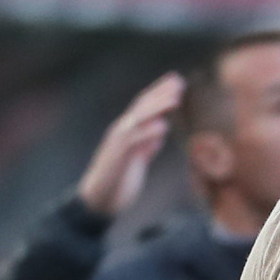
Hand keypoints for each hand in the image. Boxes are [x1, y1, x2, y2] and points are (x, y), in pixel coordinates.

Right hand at [77, 72, 184, 217]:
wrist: (100, 198)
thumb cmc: (119, 179)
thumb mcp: (136, 159)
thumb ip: (147, 145)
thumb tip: (159, 134)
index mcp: (128, 131)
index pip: (144, 106)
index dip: (160, 92)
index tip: (178, 80)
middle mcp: (122, 132)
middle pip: (142, 107)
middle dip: (161, 93)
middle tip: (179, 81)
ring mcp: (118, 143)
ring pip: (138, 119)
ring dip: (157, 108)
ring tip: (176, 99)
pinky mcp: (117, 157)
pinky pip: (133, 142)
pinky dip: (148, 133)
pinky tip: (163, 127)